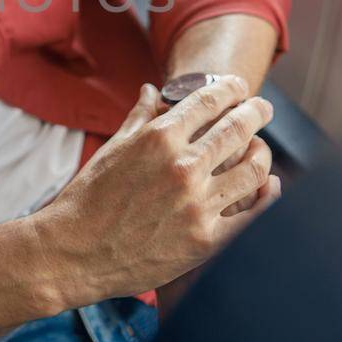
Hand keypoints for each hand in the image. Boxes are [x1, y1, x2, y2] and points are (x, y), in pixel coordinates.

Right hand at [29, 77, 278, 310]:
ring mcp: (197, 203)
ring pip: (254, 168)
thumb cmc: (87, 199)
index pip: (210, 100)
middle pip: (239, 127)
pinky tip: (268, 186)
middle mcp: (183, 165)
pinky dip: (268, 195)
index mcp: (159, 137)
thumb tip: (152, 90)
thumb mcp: (111, 149)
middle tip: (263, 108)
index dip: (231, 88)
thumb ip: (138, 117)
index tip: (239, 87)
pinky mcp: (206, 240)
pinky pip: (253, 214)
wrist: (72, 254)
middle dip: (256, 111)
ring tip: (260, 150)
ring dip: (263, 153)